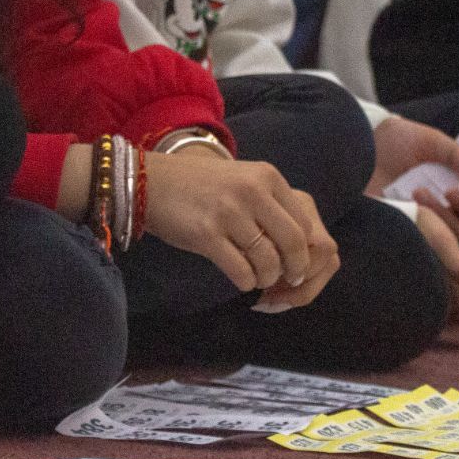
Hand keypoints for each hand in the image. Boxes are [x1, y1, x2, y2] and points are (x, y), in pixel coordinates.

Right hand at [144, 150, 339, 311]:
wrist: (152, 181)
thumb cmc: (201, 186)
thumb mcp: (244, 181)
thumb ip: (271, 204)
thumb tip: (301, 245)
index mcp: (267, 177)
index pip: (304, 223)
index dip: (306, 251)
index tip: (297, 265)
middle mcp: (252, 192)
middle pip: (294, 243)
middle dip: (295, 269)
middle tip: (288, 280)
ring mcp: (229, 212)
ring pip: (268, 261)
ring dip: (267, 278)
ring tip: (259, 279)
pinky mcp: (206, 234)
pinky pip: (241, 271)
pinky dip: (246, 282)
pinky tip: (241, 279)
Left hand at [369, 116, 458, 235]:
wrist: (365, 143)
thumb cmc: (401, 140)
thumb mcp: (431, 140)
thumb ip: (456, 153)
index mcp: (455, 188)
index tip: (453, 191)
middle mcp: (441, 208)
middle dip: (446, 213)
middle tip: (424, 192)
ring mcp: (421, 218)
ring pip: (438, 236)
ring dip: (428, 218)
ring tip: (411, 194)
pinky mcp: (400, 224)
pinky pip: (414, 239)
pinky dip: (412, 229)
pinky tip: (401, 209)